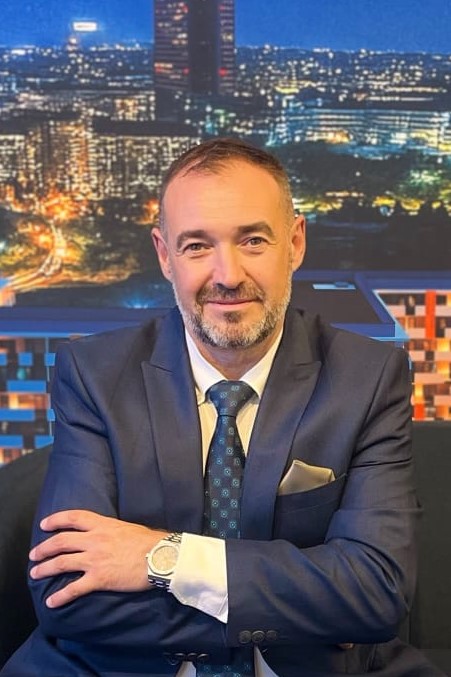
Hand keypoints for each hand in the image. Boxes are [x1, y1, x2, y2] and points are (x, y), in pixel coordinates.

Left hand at [29, 510, 166, 608]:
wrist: (160, 556)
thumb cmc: (149, 542)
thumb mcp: (127, 527)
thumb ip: (111, 530)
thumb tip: (107, 534)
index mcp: (102, 524)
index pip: (73, 517)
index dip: (56, 520)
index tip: (45, 524)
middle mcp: (94, 540)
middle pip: (61, 541)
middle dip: (44, 548)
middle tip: (34, 554)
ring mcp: (95, 559)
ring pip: (62, 562)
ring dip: (45, 568)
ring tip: (35, 573)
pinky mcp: (99, 578)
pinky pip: (74, 588)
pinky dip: (60, 596)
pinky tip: (51, 601)